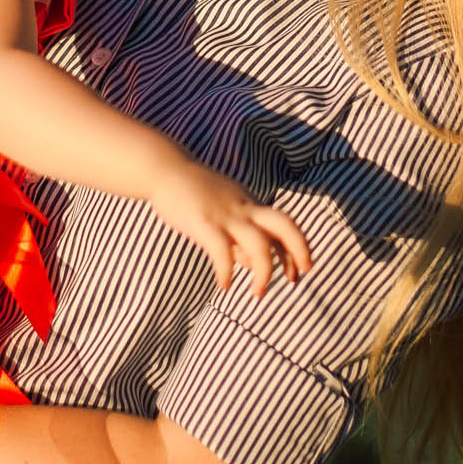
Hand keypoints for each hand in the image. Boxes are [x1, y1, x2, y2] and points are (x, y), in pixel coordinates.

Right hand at [146, 158, 311, 294]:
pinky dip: (226, 270)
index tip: (296, 274)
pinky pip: (221, 249)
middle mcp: (243, 208)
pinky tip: (225, 285)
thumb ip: (239, 236)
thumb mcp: (223, 211)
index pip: (284, 226)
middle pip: (284, 224)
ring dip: (264, 271)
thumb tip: (251, 263)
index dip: (296, 250)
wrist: (164, 169)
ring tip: (258, 293)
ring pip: (258, 243)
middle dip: (298, 250)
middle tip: (297, 279)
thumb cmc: (192, 192)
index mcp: (250, 204)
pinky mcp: (202, 221)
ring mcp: (224, 214)